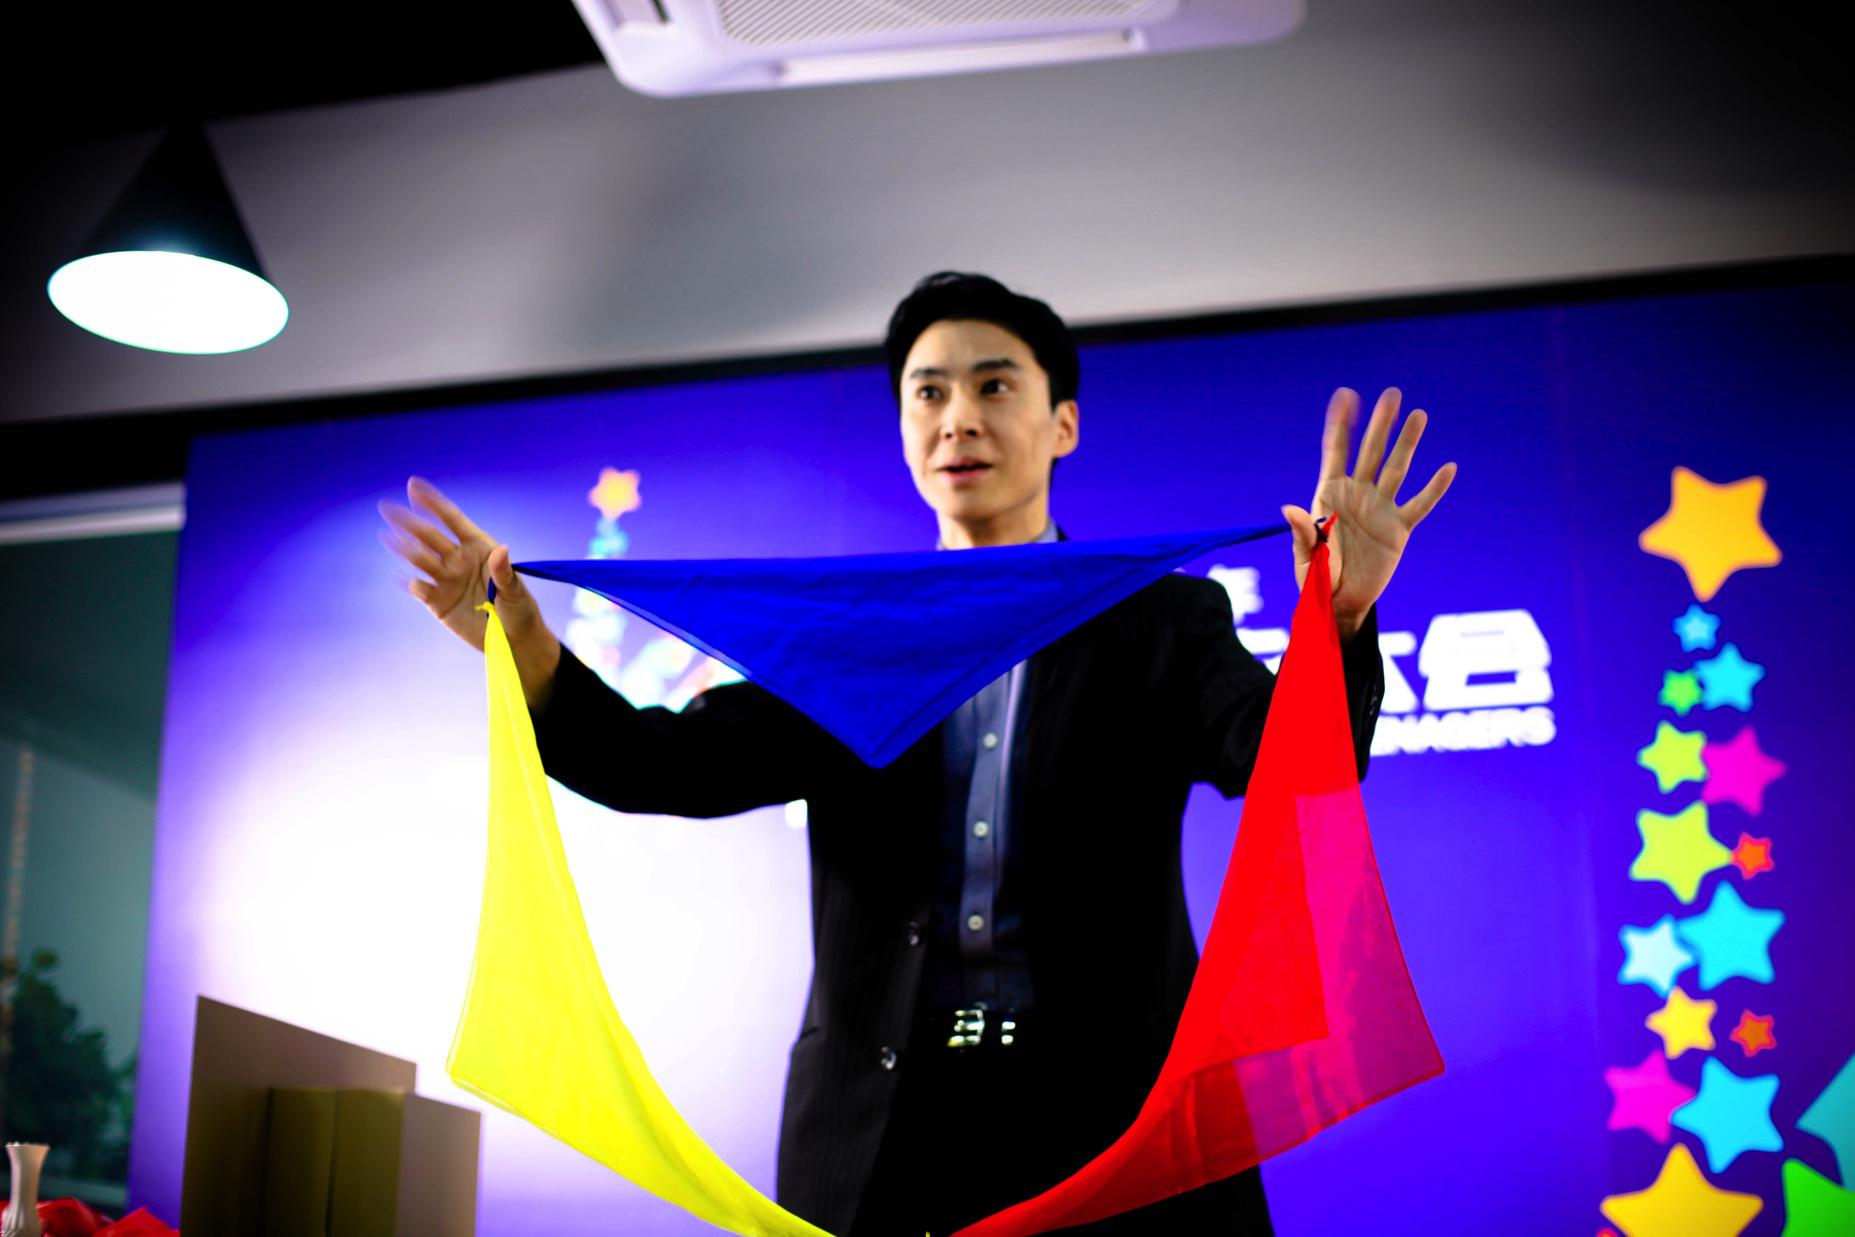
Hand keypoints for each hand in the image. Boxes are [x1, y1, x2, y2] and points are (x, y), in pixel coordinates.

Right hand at [376, 476, 546, 653]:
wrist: (514, 641)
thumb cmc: (520, 610)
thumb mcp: (516, 591)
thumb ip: (505, 573)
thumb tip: (501, 550)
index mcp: (478, 548)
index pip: (452, 520)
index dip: (433, 503)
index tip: (413, 485)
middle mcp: (458, 560)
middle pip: (429, 536)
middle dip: (409, 522)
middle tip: (387, 508)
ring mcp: (447, 580)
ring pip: (421, 560)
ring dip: (405, 548)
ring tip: (388, 536)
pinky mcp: (438, 602)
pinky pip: (421, 589)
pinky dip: (413, 583)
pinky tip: (407, 578)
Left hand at [1280, 388, 1455, 631]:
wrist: (1340, 603)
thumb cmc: (1316, 580)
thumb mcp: (1305, 557)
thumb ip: (1303, 532)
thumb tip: (1289, 508)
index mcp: (1329, 495)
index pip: (1335, 452)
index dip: (1340, 424)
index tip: (1346, 395)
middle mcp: (1357, 495)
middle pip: (1370, 452)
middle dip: (1380, 424)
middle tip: (1392, 394)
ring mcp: (1380, 509)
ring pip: (1396, 469)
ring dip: (1407, 443)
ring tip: (1419, 415)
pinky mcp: (1399, 529)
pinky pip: (1419, 505)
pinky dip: (1434, 488)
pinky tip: (1448, 468)